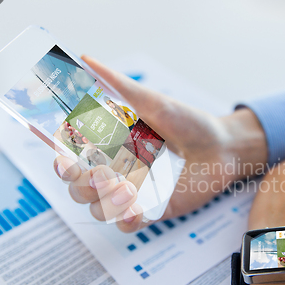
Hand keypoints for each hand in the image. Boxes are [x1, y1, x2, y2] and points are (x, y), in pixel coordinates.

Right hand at [54, 55, 266, 231]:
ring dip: (105, 202)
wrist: (222, 147)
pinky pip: (127, 226)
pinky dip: (126, 220)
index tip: (64, 159)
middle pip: (79, 189)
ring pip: (98, 210)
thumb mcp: (152, 102)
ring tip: (127, 188)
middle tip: (102, 174)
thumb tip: (86, 59)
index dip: (62, 164)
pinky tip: (136, 209)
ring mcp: (132, 194)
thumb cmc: (188, 122)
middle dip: (82, 185)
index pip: (72, 160)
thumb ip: (118, 85)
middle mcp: (116, 172)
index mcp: (110, 148)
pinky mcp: (151, 211)